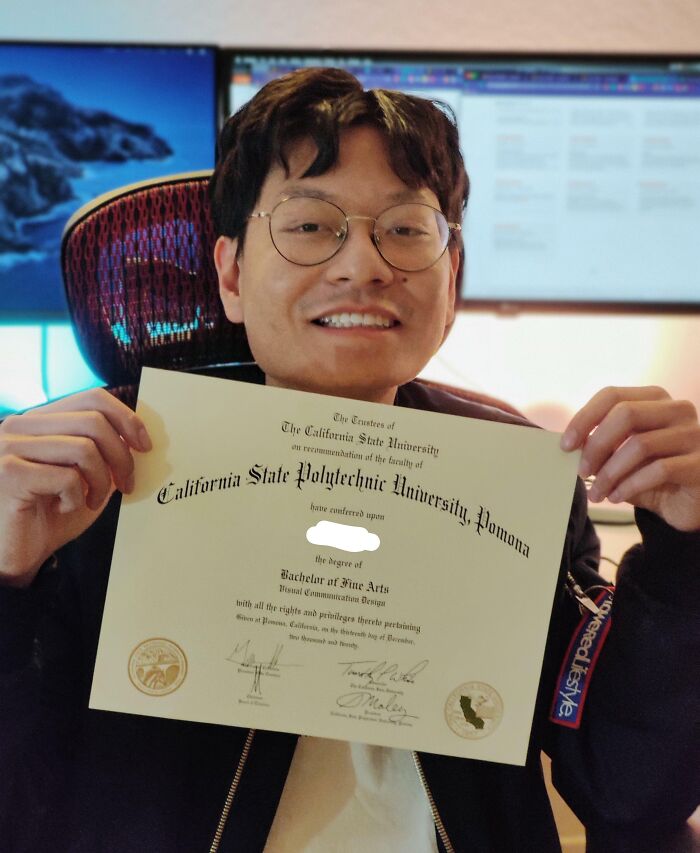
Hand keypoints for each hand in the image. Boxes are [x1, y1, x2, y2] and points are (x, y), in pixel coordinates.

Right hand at [0, 388, 151, 586]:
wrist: (16, 555)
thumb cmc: (52, 515)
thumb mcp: (87, 477)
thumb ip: (106, 452)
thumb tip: (138, 435)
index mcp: (40, 420)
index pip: (92, 397)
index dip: (126, 418)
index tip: (144, 446)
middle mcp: (21, 426)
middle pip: (94, 421)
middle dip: (121, 456)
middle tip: (127, 484)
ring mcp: (10, 447)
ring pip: (83, 448)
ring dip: (101, 481)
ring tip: (93, 500)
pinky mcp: (9, 474)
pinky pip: (66, 477)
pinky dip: (77, 497)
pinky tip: (66, 507)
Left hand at [560, 386, 699, 532]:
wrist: (687, 505)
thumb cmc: (650, 475)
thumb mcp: (621, 455)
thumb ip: (600, 443)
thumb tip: (569, 444)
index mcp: (654, 399)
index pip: (612, 395)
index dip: (584, 418)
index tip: (566, 445)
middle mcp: (677, 410)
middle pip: (625, 414)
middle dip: (596, 445)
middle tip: (581, 472)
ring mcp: (693, 435)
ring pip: (640, 444)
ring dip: (610, 473)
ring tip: (597, 493)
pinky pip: (658, 470)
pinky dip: (630, 485)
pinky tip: (616, 497)